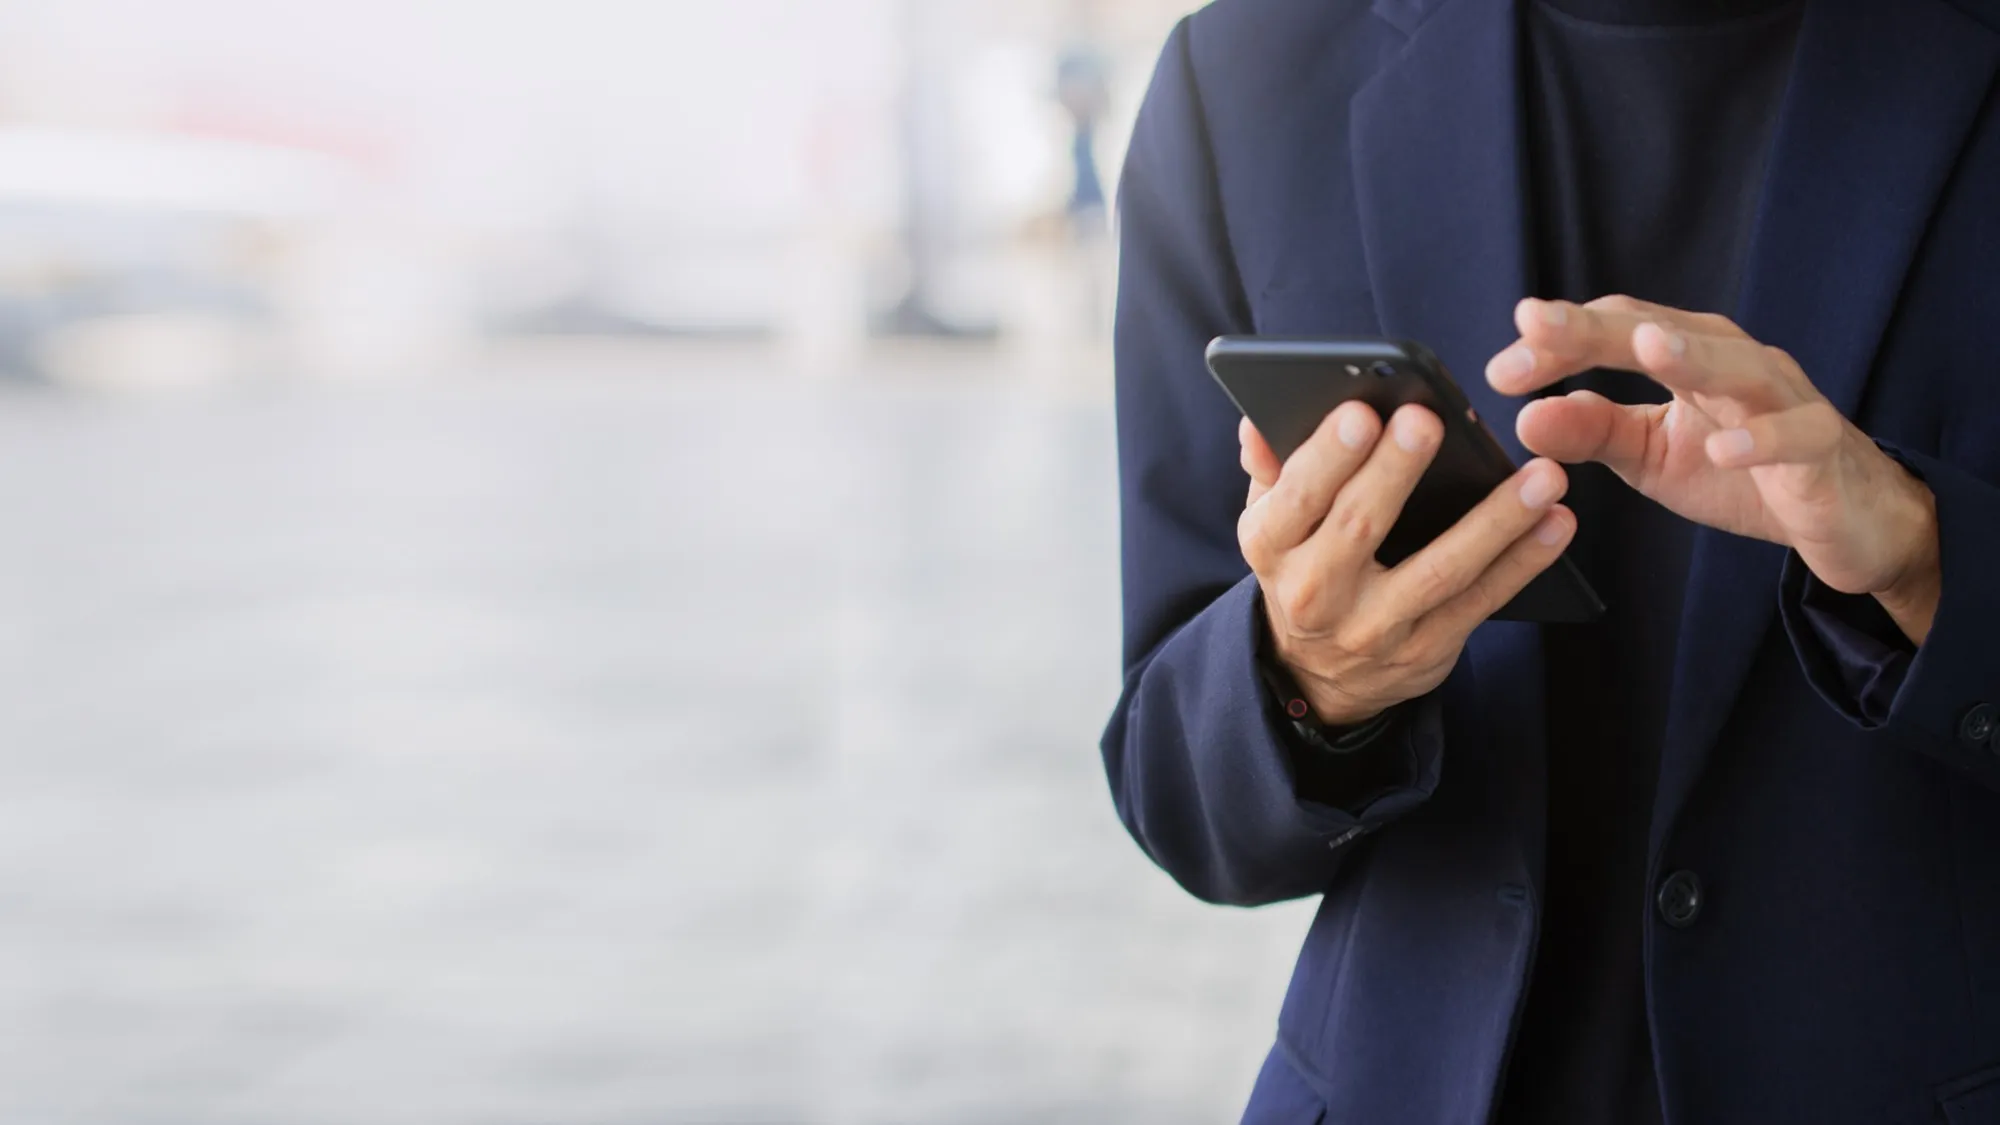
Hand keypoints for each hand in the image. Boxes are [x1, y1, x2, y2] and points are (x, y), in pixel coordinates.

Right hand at [1239, 402, 1575, 725]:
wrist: (1318, 675)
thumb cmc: (1304, 567)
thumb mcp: (1272, 523)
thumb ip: (1272, 470)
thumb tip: (1257, 424)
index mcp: (1272, 546)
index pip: (1296, 498)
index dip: (1327, 457)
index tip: (1361, 412)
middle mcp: (1316, 592)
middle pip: (1359, 527)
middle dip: (1395, 472)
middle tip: (1431, 420)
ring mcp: (1375, 627)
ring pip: (1438, 570)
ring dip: (1494, 521)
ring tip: (1541, 476)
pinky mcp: (1426, 650)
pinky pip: (1481, 601)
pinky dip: (1523, 562)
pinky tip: (1556, 522)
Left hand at [1486, 295, 1941, 643]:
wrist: (1842, 517)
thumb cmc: (1743, 473)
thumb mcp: (1651, 455)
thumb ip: (1593, 432)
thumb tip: (1523, 416)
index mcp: (1689, 355)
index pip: (1617, 329)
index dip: (1558, 341)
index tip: (1500, 370)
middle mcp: (1735, 363)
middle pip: (1664, 330)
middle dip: (1596, 328)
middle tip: (1533, 323)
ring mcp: (1784, 401)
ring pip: (1740, 366)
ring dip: (1693, 356)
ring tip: (1646, 347)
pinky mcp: (1823, 449)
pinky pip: (1797, 436)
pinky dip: (1763, 440)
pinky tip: (1724, 448)